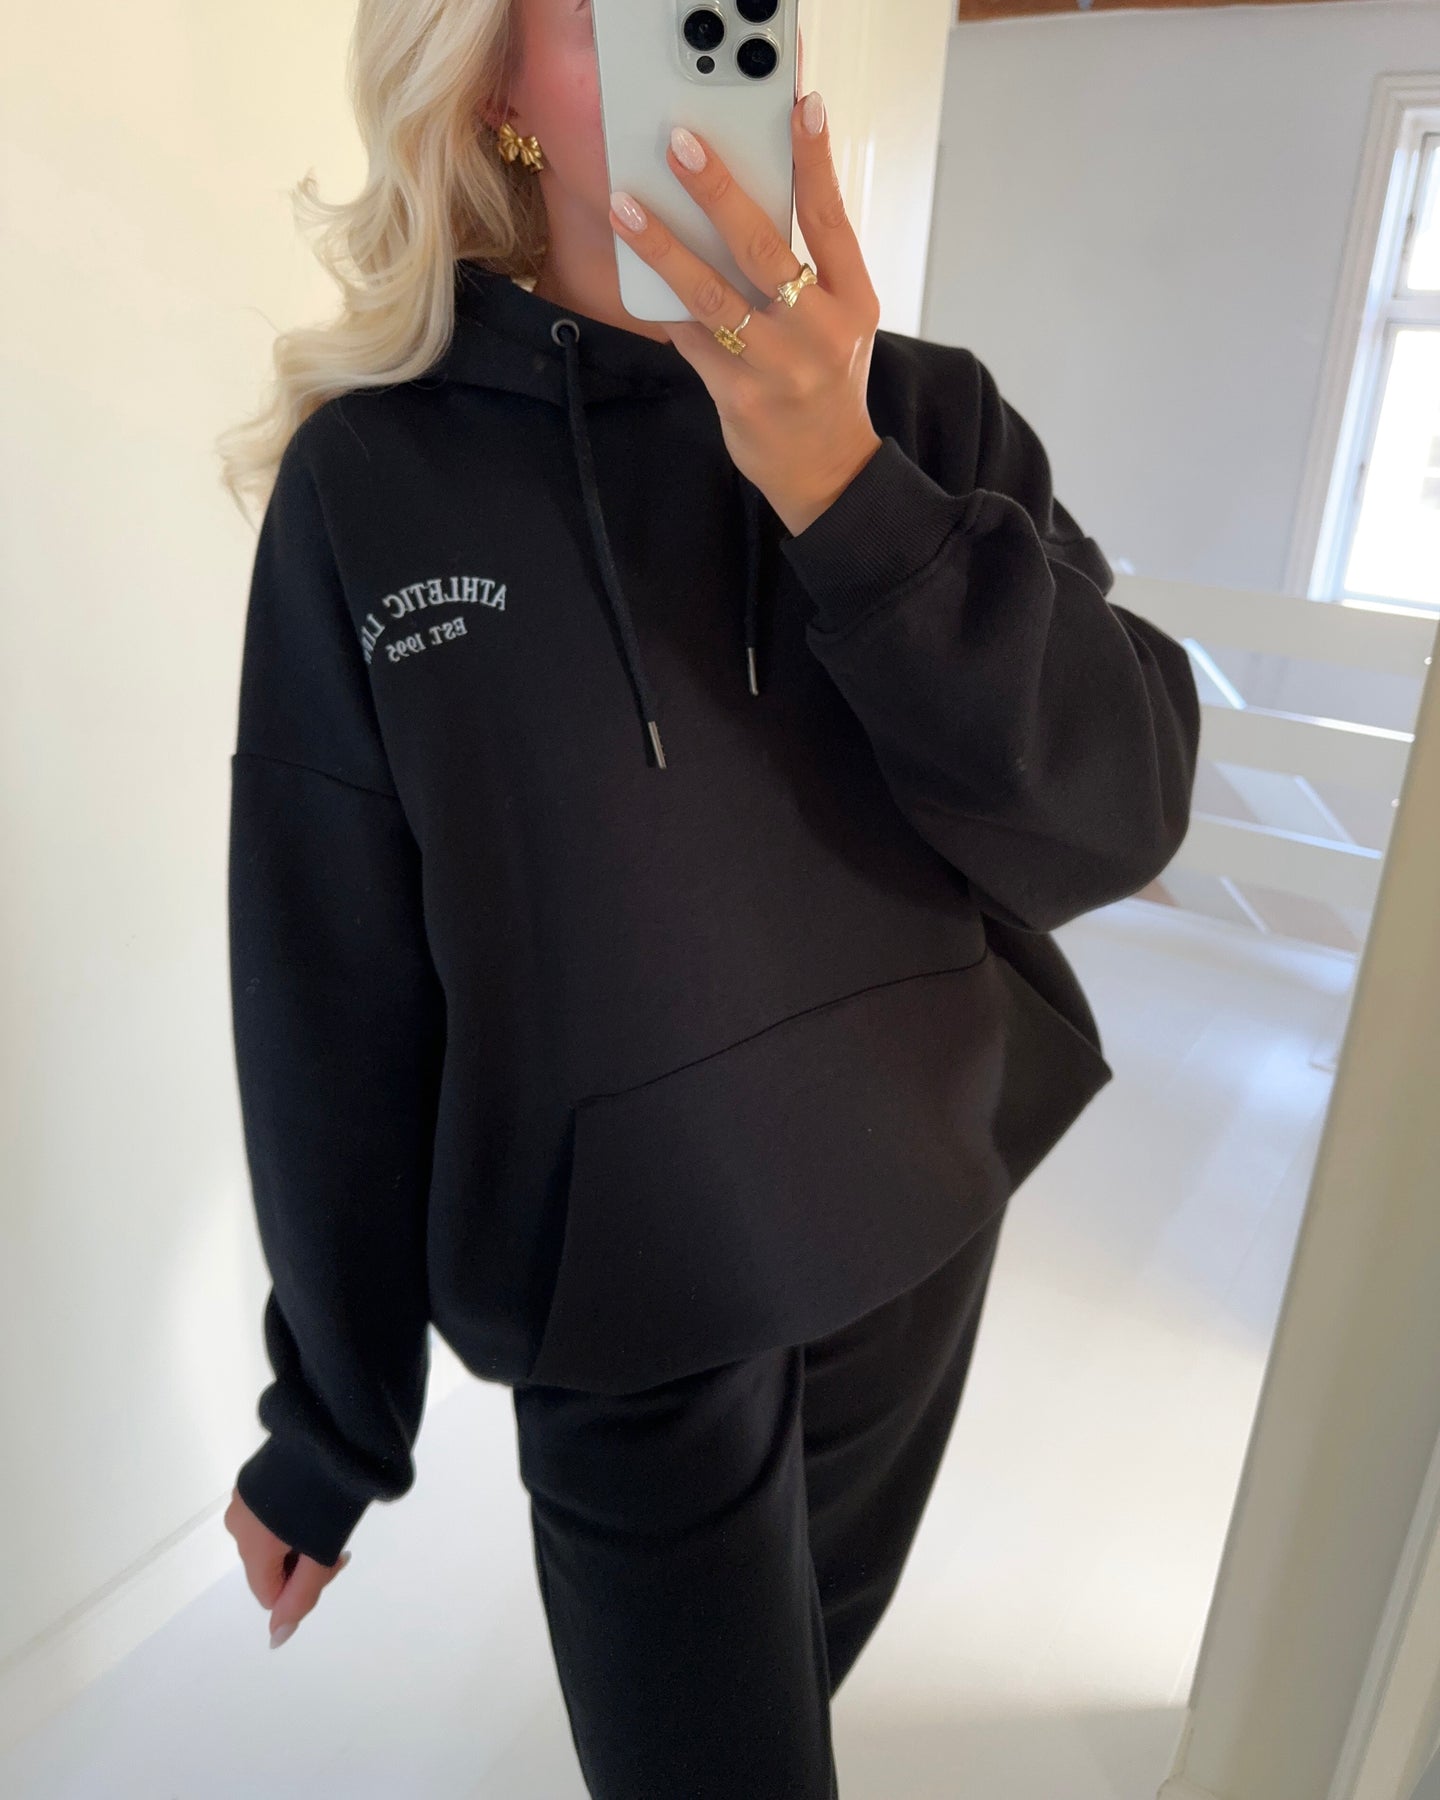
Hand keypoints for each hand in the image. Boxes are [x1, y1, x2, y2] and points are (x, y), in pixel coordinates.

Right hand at [225, 1484, 351, 1648]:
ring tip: (327, 1516)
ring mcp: (243, 1497)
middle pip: (268, 1566)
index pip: (268, 1593)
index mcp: (250, 1545)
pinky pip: (269, 1514)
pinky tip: (313, 1499)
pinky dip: (291, 1517)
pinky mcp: (254, 1477)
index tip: (332, 1560)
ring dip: (298, 1538)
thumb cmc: (328, 1496)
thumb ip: (300, 1596)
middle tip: (336, 1540)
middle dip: (301, 1562)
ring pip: (270, 1539)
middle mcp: (237, 1523)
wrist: (332, 1431)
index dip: (301, 1587)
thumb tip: (277, 1638)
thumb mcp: (321, 1552)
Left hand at [607, 92, 883, 539]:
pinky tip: (632, 272)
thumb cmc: (826, 381)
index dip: (816, 159)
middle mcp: (818, 331)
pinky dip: (661, 304)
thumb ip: (809, 267)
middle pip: (764, 249)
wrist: (827, 470)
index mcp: (853, 301)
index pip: (831, 218)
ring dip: (664, 247)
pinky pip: (690, 339)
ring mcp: (778, 367)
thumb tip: (748, 199)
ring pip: (713, 295)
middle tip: (681, 145)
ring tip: (626, 206)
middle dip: (719, 191)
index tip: (800, 104)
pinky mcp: (739, 396)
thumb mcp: (840, 320)